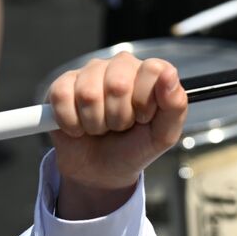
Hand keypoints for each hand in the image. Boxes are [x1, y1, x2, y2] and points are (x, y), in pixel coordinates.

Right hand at [48, 52, 187, 218]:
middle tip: (119, 126)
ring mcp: (90, 72)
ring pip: (88, 94)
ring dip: (95, 123)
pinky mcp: (62, 85)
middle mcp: (121, 65)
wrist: (101, 170)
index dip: (145, 102)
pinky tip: (79, 127)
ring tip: (101, 127)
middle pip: (118, 84)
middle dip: (119, 118)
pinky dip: (71, 123)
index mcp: (150, 73)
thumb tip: (169, 74)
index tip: (143, 118)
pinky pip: (62, 97)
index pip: (153, 70)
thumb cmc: (135, 147)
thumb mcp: (163, 134)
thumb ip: (175, 105)